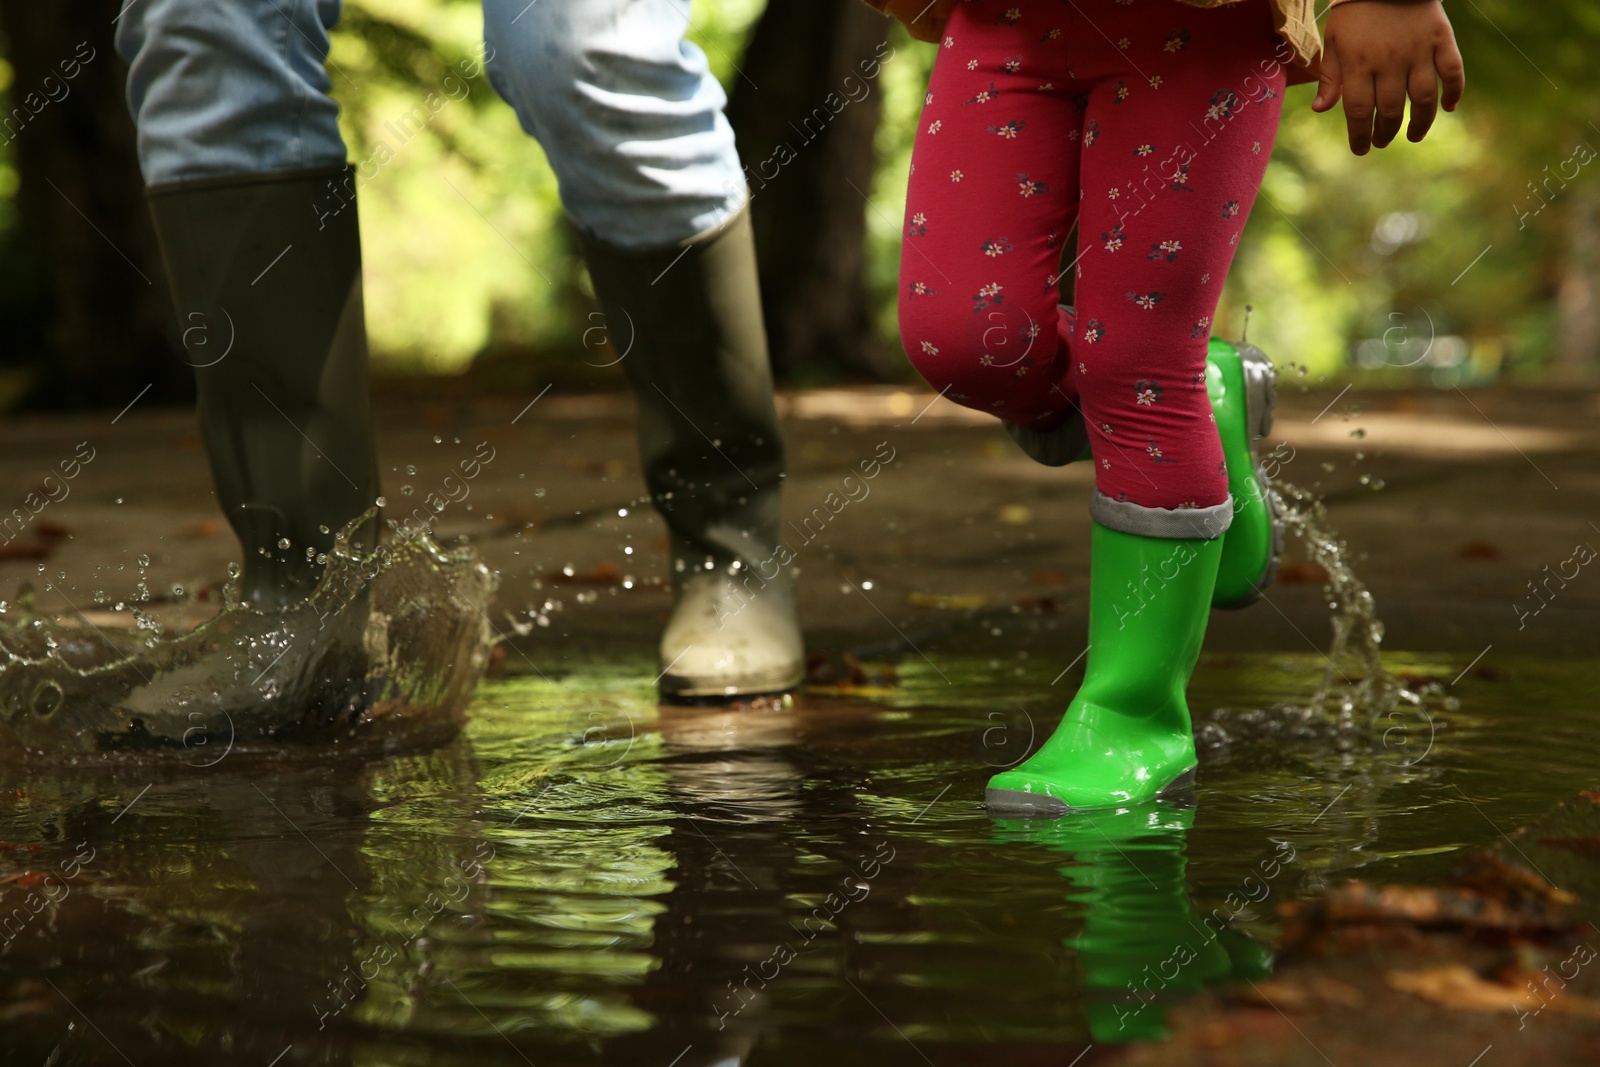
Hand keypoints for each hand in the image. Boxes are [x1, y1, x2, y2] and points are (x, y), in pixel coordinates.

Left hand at [1313, 0, 1465, 154]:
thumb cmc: (1355, 11)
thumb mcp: (1334, 40)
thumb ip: (1330, 76)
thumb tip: (1320, 110)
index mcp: (1359, 63)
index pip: (1359, 111)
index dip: (1360, 135)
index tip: (1361, 149)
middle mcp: (1390, 61)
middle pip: (1391, 109)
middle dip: (1385, 132)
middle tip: (1382, 141)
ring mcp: (1418, 50)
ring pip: (1424, 97)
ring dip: (1421, 122)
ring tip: (1413, 136)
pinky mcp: (1441, 38)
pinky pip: (1453, 70)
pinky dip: (1455, 91)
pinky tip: (1449, 108)